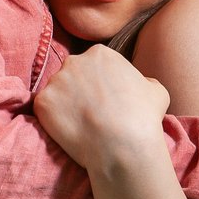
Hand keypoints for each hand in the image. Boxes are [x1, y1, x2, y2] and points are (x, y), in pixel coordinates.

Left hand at [36, 45, 170, 170]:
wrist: (123, 144)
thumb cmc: (144, 117)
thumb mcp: (157, 90)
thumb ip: (144, 81)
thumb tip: (142, 84)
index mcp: (100, 53)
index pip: (94, 64)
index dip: (99, 82)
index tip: (105, 99)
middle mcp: (74, 61)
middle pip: (72, 74)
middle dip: (78, 90)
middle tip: (90, 113)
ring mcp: (55, 81)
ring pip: (57, 93)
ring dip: (65, 106)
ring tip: (80, 125)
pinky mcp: (42, 103)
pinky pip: (44, 110)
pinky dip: (53, 121)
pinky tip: (70, 132)